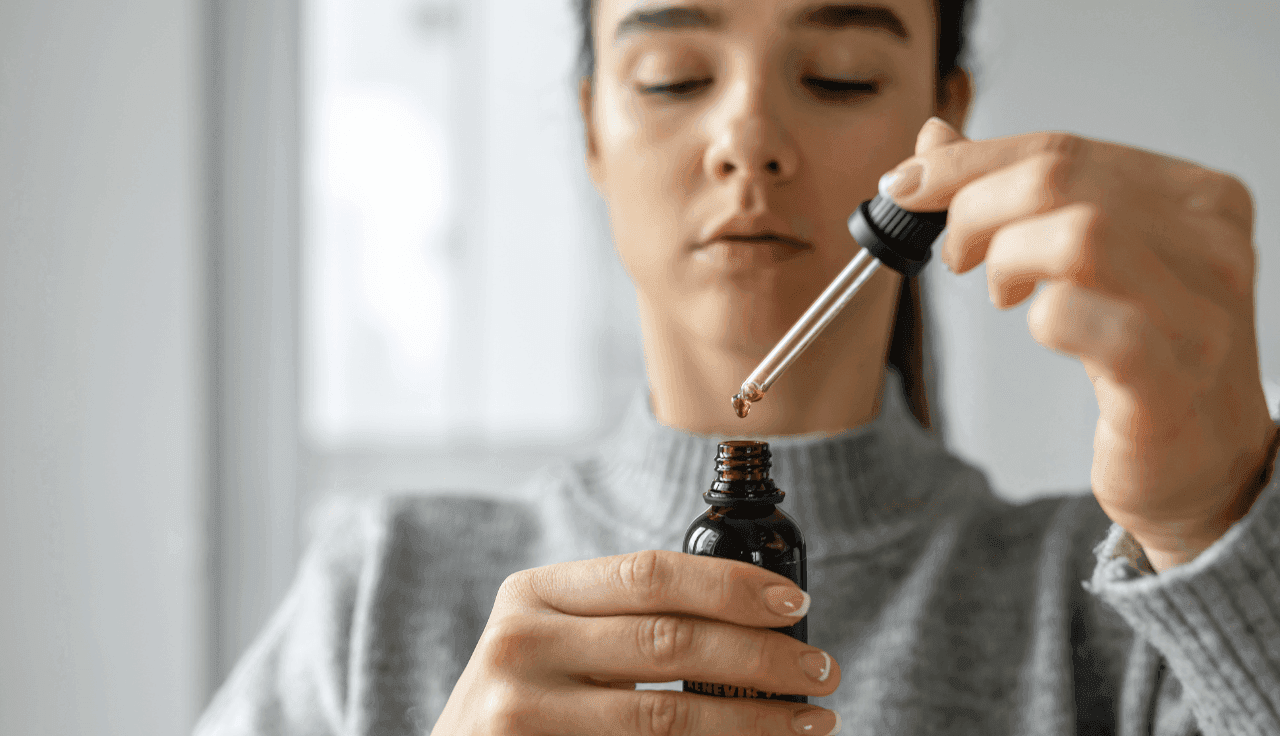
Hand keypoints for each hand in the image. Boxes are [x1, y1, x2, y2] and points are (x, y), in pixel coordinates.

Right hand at [430, 550, 840, 735]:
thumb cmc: (520, 700)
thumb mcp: (549, 640)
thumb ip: (620, 620)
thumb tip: (750, 620)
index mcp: (534, 594)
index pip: (650, 573)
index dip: (732, 585)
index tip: (795, 603)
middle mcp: (521, 645)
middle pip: (670, 641)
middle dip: (761, 656)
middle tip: (822, 669)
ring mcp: (522, 713)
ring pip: (669, 715)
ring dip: (754, 719)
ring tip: (808, 721)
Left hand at [882, 117, 1278, 571]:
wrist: (1207, 464)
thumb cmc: (1146, 356)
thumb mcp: (1092, 259)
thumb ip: (1023, 194)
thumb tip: (934, 141)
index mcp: (1198, 200)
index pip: (1065, 149)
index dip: (970, 161)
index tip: (909, 183)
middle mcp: (1211, 248)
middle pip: (1062, 181)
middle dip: (977, 207)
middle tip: (956, 253)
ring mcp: (1197, 316)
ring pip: (1079, 235)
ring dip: (1006, 256)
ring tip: (1000, 290)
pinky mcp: (1166, 382)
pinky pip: (1080, 320)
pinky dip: (1039, 316)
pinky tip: (1040, 327)